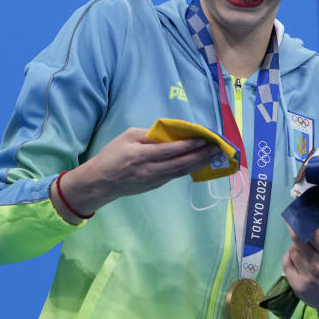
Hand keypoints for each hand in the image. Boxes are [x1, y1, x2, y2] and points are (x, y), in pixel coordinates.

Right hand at [51, 127, 223, 221]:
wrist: (100, 183)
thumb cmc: (111, 155)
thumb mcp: (127, 137)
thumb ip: (149, 134)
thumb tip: (172, 133)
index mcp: (140, 155)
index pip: (170, 150)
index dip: (190, 144)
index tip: (205, 137)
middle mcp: (150, 170)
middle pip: (181, 163)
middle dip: (202, 155)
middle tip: (218, 147)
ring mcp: (154, 181)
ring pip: (182, 172)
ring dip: (200, 163)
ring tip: (215, 155)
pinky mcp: (156, 186)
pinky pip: (176, 176)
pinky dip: (190, 168)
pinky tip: (200, 162)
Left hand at [282, 221, 318, 318]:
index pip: (312, 232)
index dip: (302, 220)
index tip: (298, 212)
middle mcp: (317, 265)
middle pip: (297, 239)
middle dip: (293, 227)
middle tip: (291, 220)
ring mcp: (305, 276)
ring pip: (291, 250)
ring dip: (295, 244)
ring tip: (302, 246)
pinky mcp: (296, 285)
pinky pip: (286, 264)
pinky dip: (289, 257)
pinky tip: (296, 257)